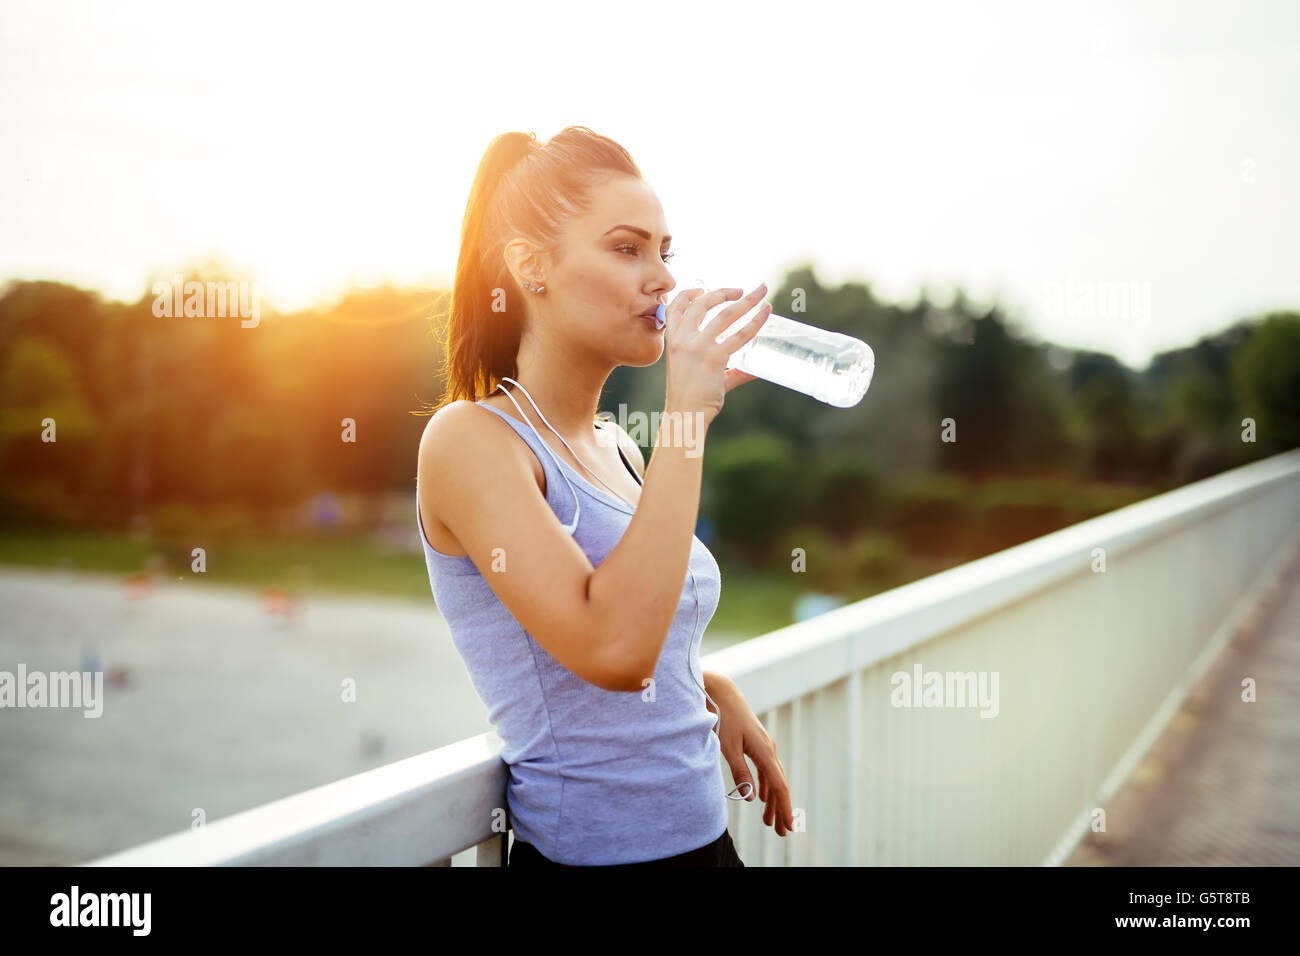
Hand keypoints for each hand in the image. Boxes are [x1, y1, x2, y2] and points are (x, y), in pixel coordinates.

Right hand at [662, 283, 770, 426]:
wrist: (685, 416)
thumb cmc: (690, 399)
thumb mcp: (700, 374)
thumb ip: (728, 369)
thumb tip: (755, 369)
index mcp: (674, 340)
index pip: (675, 307)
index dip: (689, 293)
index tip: (702, 289)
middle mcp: (683, 339)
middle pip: (703, 303)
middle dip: (724, 292)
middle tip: (742, 290)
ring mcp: (699, 347)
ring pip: (726, 314)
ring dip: (747, 300)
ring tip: (761, 292)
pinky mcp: (715, 358)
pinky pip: (740, 334)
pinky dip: (756, 321)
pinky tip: (766, 313)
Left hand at [708, 679, 794, 836]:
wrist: (722, 692)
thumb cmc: (724, 717)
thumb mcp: (728, 747)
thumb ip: (740, 772)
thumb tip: (751, 798)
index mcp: (764, 751)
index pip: (779, 785)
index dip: (785, 807)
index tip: (789, 825)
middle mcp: (769, 749)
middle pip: (779, 785)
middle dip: (781, 809)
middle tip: (781, 831)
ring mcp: (764, 746)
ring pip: (773, 778)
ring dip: (772, 800)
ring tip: (769, 821)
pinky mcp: (757, 744)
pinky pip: (766, 770)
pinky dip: (766, 785)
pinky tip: (762, 797)